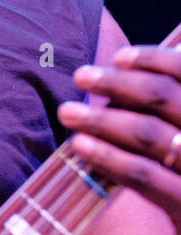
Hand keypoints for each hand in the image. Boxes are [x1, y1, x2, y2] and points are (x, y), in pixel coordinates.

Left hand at [57, 45, 180, 234]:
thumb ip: (167, 113)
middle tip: (80, 76)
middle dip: (118, 83)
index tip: (118, 57)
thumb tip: (126, 70)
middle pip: (164, 97)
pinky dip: (108, 157)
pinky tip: (79, 148)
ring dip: (102, 118)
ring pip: (149, 134)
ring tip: (67, 112)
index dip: (154, 59)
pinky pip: (143, 177)